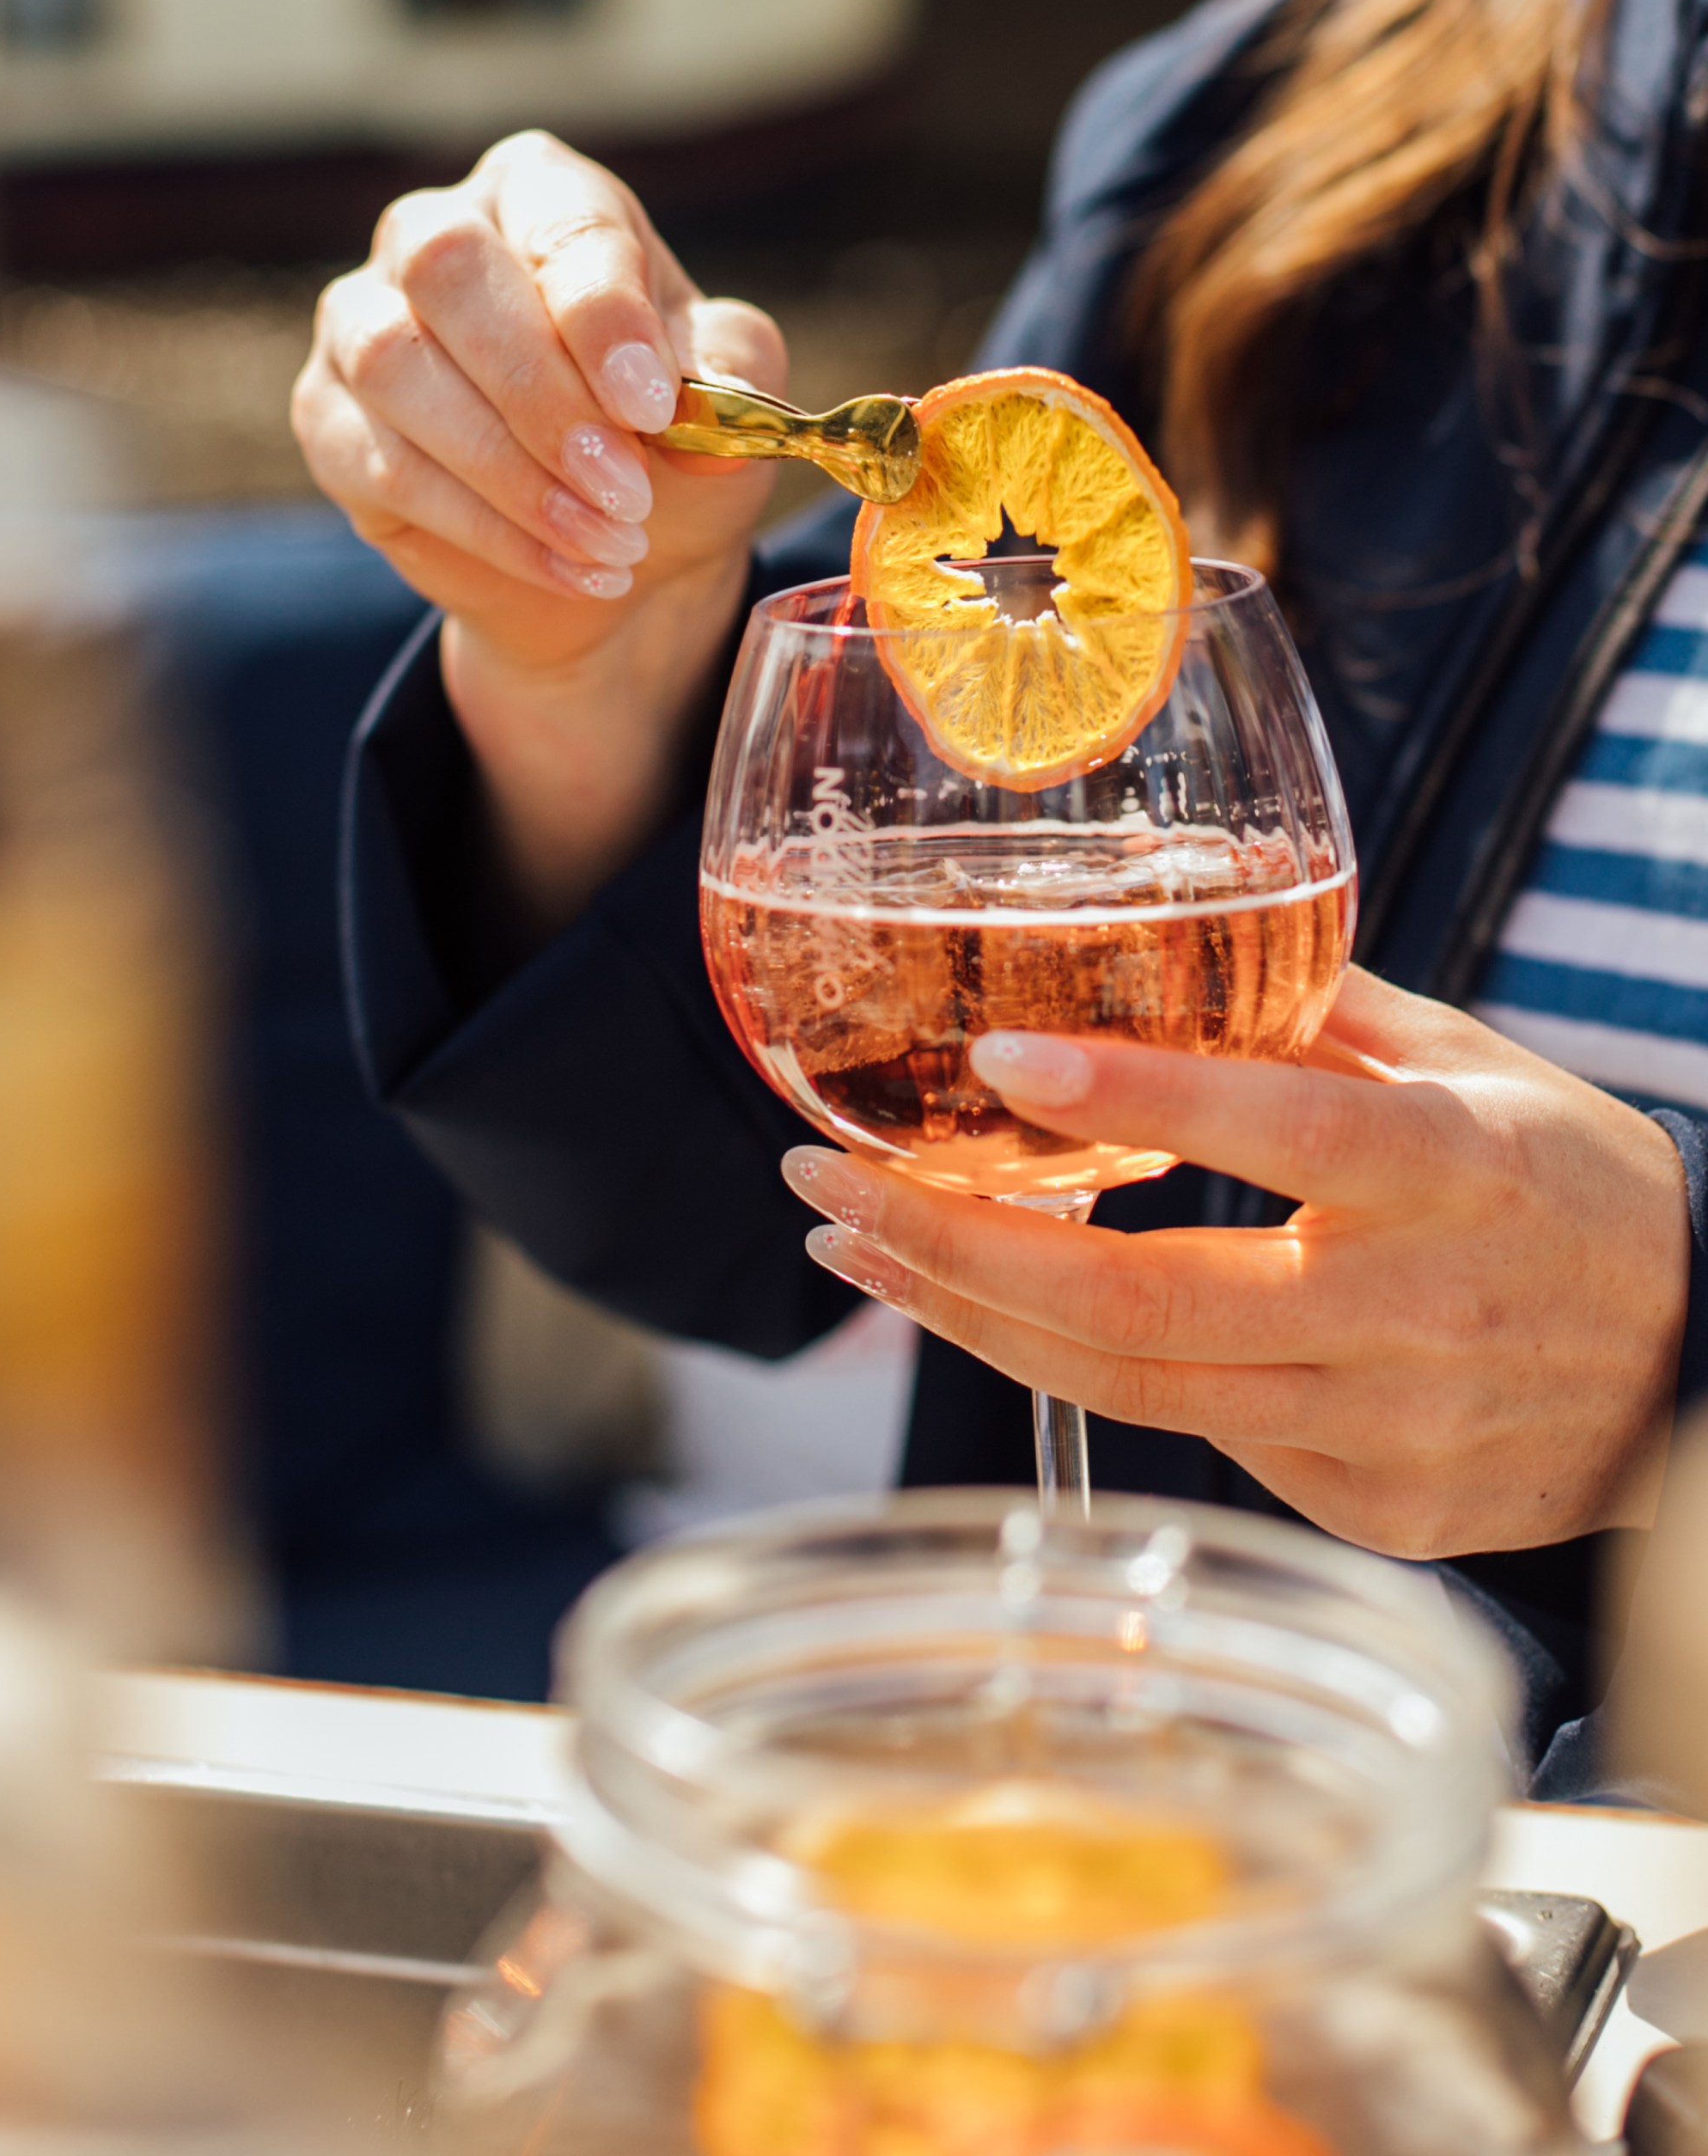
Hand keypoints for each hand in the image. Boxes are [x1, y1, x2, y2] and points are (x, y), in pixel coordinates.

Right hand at [294, 132, 783, 927]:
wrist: (610, 550)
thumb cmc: (670, 446)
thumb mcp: (730, 404)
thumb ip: (732, 378)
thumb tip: (699, 412)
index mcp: (542, 192)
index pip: (561, 220)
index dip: (603, 315)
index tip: (653, 407)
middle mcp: (433, 234)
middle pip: (448, 271)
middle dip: (542, 395)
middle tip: (628, 492)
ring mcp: (361, 322)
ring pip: (396, 370)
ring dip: (512, 473)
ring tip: (612, 542)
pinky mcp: (327, 419)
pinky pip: (384, 466)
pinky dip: (485, 531)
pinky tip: (569, 569)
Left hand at [782, 969, 1691, 1558]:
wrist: (1700, 1366)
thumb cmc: (1571, 1187)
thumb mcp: (1471, 1065)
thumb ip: (1311, 1009)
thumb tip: (1158, 934)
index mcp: (1452, 1171)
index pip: (1280, 1128)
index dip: (1134, 1100)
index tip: (992, 1060)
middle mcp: (1413, 1315)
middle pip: (1145, 1302)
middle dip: (952, 1246)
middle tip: (825, 1186)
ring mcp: (1390, 1434)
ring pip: (1136, 1388)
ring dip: (971, 1317)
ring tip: (859, 1251)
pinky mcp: (1373, 1512)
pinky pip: (1200, 1438)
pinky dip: (1087, 1369)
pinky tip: (1012, 1310)